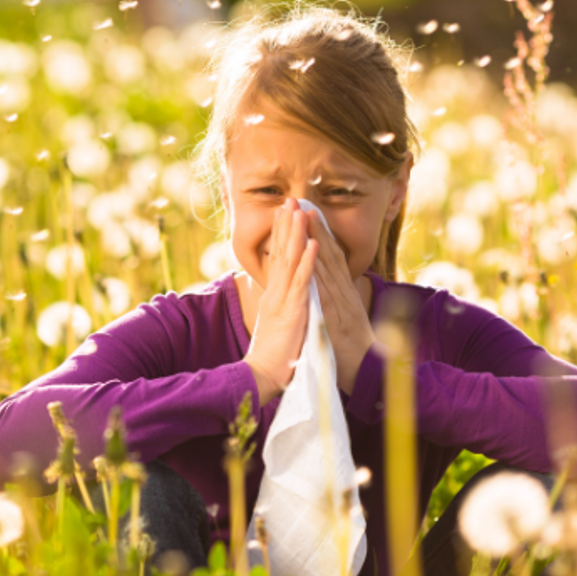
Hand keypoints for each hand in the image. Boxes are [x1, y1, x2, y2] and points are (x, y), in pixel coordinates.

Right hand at [243, 198, 317, 405]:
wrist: (263, 376)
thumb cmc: (273, 355)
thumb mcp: (277, 323)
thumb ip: (280, 305)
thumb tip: (282, 294)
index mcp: (274, 295)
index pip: (277, 258)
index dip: (282, 234)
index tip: (285, 213)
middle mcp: (276, 293)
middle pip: (281, 252)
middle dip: (286, 225)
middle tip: (289, 199)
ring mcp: (283, 300)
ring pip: (290, 261)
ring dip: (296, 234)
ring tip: (299, 210)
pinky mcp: (292, 311)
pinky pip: (302, 282)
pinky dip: (308, 261)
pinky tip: (313, 243)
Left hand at [306, 209, 375, 395]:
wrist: (369, 374)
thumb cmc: (353, 351)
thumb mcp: (345, 321)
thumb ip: (338, 302)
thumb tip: (330, 289)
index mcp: (344, 294)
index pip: (331, 258)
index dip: (320, 234)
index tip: (308, 213)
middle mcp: (344, 293)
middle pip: (329, 255)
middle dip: (316, 228)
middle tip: (303, 202)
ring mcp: (342, 304)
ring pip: (327, 267)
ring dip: (316, 241)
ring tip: (305, 217)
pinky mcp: (336, 319)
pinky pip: (326, 292)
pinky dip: (319, 272)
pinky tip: (311, 255)